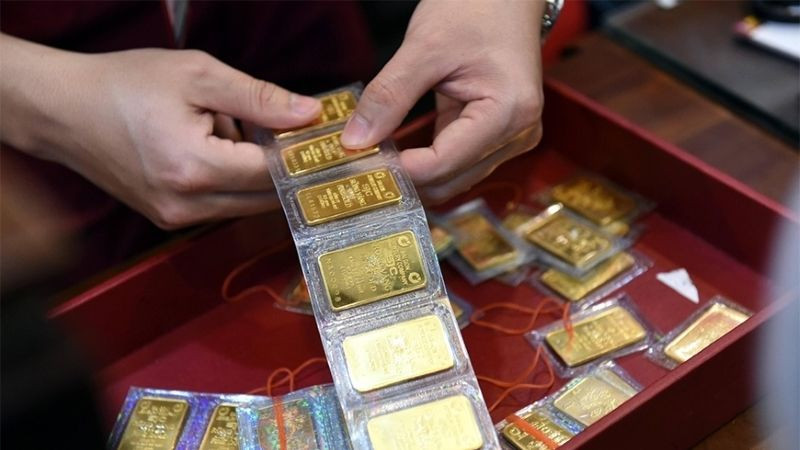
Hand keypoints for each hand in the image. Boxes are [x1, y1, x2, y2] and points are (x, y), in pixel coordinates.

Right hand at [1, 35, 320, 228]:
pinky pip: (221, 205)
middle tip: (294, 134)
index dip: (301, 156)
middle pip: (263, 197)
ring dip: (255, 174)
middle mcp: (186, 205)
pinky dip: (232, 180)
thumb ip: (258, 98)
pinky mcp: (169, 218)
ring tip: (235, 130)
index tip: (325, 140)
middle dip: (282, 167)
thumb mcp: (197, 75)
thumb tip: (308, 115)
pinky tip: (217, 146)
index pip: (272, 173)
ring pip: (244, 204)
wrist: (62, 109)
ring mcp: (175, 218)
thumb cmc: (124, 85)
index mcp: (194, 168)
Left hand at [340, 0, 544, 202]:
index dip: (401, 169)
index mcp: (508, 112)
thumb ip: (389, 96)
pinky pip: (460, 162)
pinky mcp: (501, 135)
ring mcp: (513, 137)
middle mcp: (519, 132)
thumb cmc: (474, 8)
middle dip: (407, 177)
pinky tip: (400, 152)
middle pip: (451, 180)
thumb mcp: (423, 47)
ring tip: (378, 157)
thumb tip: (355, 141)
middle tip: (363, 164)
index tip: (361, 161)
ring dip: (417, 173)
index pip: (444, 163)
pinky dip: (429, 160)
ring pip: (455, 178)